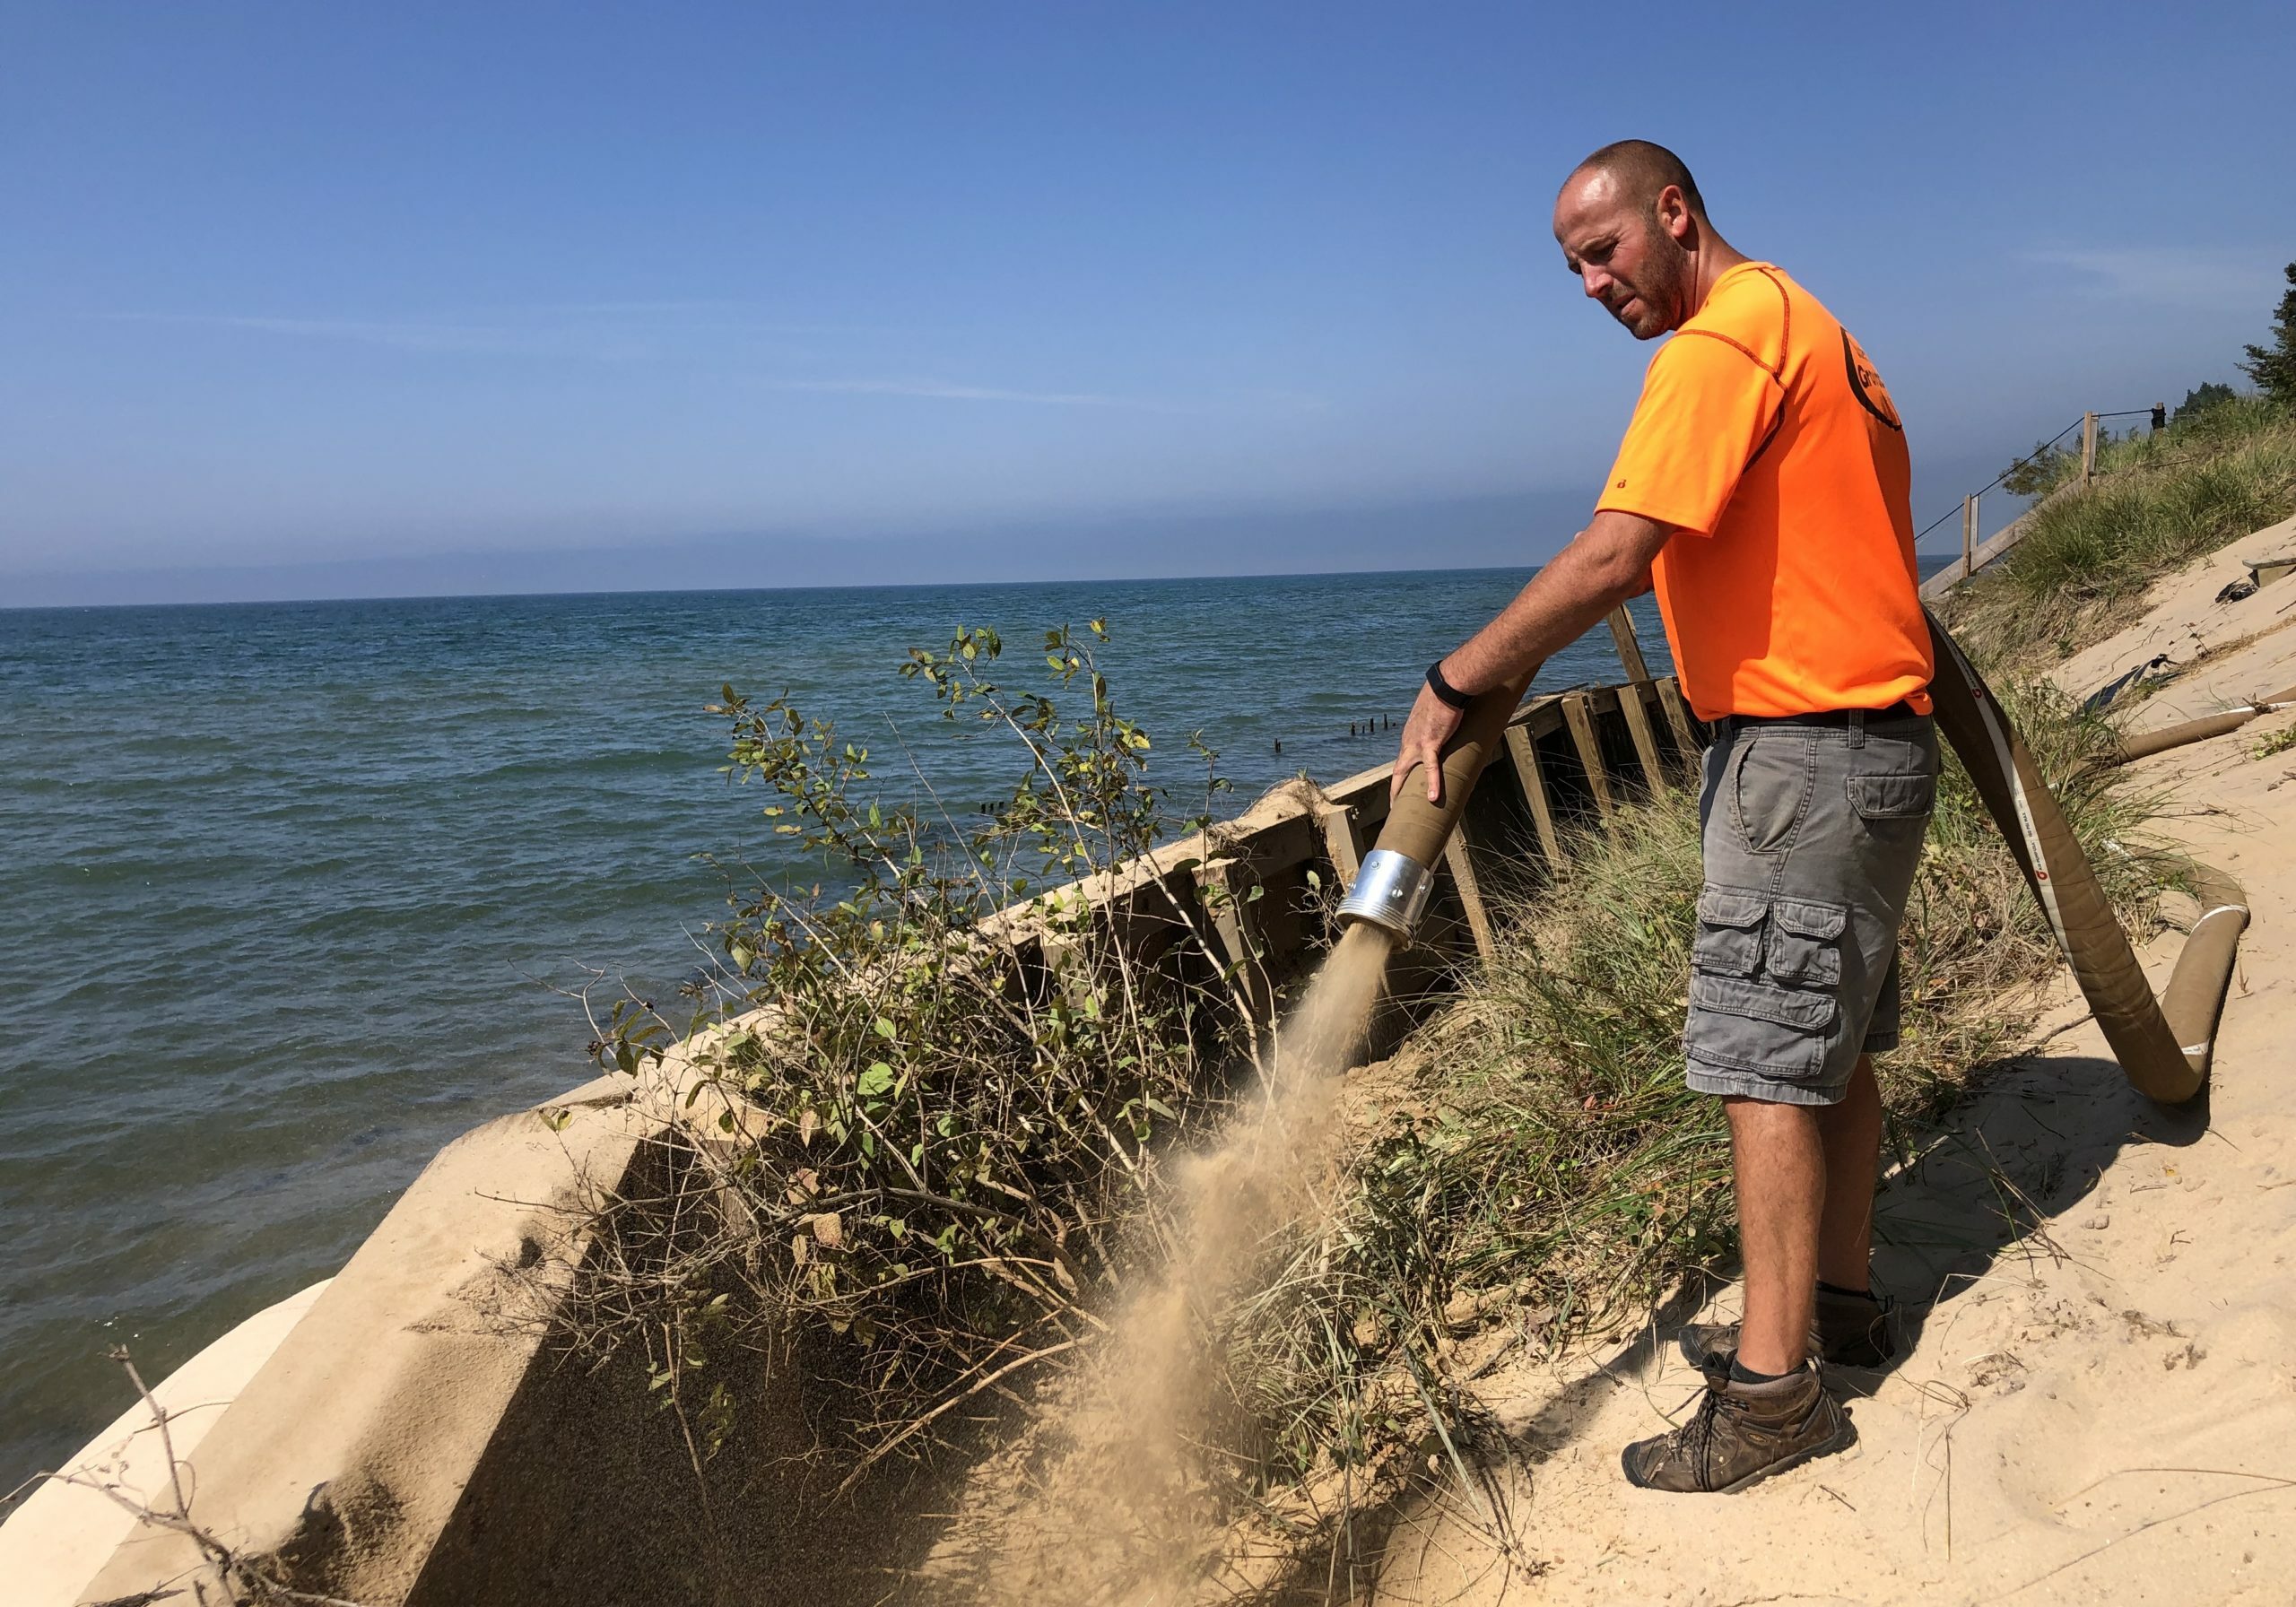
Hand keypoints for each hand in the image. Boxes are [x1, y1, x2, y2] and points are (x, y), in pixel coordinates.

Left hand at [1390, 682, 1465, 807]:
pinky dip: (1432, 782)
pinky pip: (1430, 767)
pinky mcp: (1431, 742)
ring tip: (1400, 808)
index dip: (1401, 774)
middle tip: (1393, 807)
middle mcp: (1409, 741)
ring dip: (1402, 791)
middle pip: (1398, 770)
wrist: (1446, 686)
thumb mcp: (1435, 715)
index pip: (1403, 758)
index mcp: (1410, 735)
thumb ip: (1435, 725)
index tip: (1401, 787)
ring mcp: (1417, 743)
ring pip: (1405, 772)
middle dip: (1395, 790)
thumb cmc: (1443, 696)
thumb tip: (1445, 727)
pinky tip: (1434, 797)